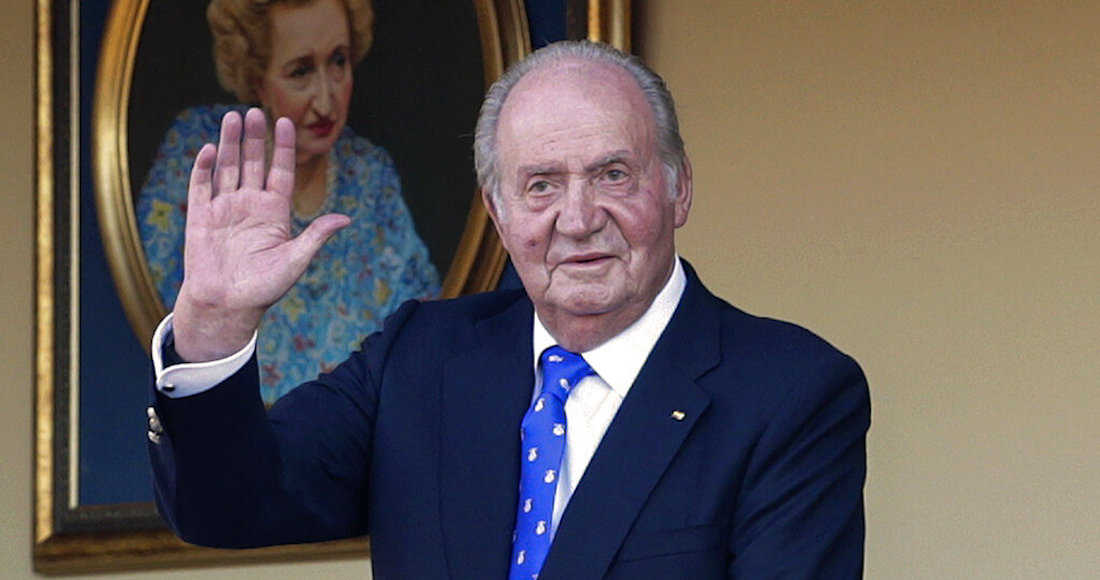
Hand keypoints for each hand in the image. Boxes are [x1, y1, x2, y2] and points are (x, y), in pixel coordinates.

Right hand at [171, 108, 349, 361]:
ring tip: (232, 117)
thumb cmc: (263, 288)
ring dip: (228, 143)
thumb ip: (315, 236)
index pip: (281, 171)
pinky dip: (203, 168)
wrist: (227, 307)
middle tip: (254, 111)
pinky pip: (201, 187)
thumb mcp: (295, 261)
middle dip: (254, 137)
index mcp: (274, 212)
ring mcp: (224, 208)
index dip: (283, 147)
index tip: (286, 122)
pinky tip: (208, 149)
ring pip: (227, 168)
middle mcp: (249, 205)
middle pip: (252, 163)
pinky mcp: (201, 217)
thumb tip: (345, 219)